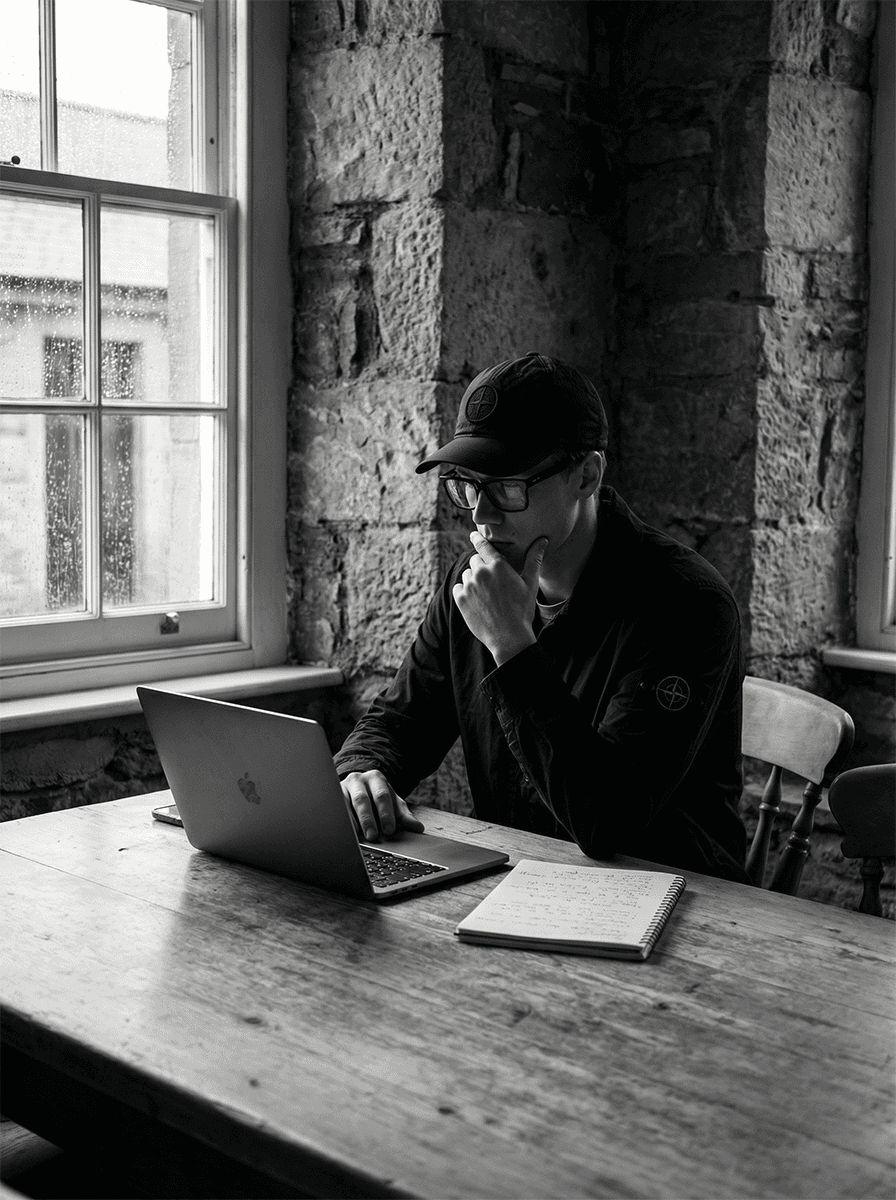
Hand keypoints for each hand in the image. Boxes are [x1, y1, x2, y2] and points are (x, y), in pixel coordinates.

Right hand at [340, 770, 424, 841]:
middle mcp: (358, 780)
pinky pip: (336, 809)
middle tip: (373, 836)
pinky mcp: (333, 796)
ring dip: (352, 822)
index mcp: (376, 778)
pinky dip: (341, 821)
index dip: (386, 813)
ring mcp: (343, 787)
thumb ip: (404, 815)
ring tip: (358, 837)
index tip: (390, 830)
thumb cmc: (378, 797)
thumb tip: (418, 828)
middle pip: (362, 799)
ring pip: (345, 804)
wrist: (358, 785)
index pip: (382, 795)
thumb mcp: (393, 803)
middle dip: (368, 819)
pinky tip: (346, 832)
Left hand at [452, 531, 548, 664]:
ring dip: (474, 581)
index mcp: (498, 566)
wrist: (509, 637)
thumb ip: (534, 560)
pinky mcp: (460, 599)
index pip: (484, 546)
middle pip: (475, 560)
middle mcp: (481, 572)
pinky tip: (477, 602)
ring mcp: (469, 586)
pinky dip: (464, 592)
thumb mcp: (531, 584)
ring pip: (467, 575)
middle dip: (482, 567)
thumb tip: (542, 541)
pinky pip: (458, 588)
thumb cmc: (523, 610)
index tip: (473, 534)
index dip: (478, 539)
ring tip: (487, 596)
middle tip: (492, 583)